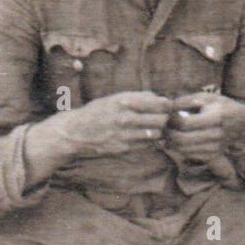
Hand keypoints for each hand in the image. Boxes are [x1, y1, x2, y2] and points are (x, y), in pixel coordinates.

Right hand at [56, 91, 174, 156]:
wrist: (76, 131)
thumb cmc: (99, 111)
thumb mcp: (115, 98)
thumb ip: (138, 98)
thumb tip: (161, 99)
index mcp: (124, 101)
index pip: (158, 103)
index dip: (167, 105)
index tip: (168, 106)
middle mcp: (125, 117)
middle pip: (160, 119)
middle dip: (165, 118)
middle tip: (165, 118)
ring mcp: (124, 133)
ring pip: (155, 133)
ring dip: (159, 131)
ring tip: (157, 128)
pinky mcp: (123, 147)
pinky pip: (147, 145)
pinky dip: (153, 142)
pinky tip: (151, 138)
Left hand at [164, 93, 244, 165]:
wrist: (242, 124)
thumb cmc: (221, 107)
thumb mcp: (207, 97)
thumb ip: (186, 101)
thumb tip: (166, 107)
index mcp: (216, 116)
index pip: (185, 124)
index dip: (171, 120)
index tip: (168, 115)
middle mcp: (217, 134)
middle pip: (182, 139)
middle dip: (167, 133)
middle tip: (163, 126)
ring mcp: (215, 147)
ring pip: (182, 149)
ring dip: (170, 142)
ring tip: (167, 131)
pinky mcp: (212, 155)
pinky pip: (188, 154)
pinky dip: (178, 148)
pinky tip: (175, 139)